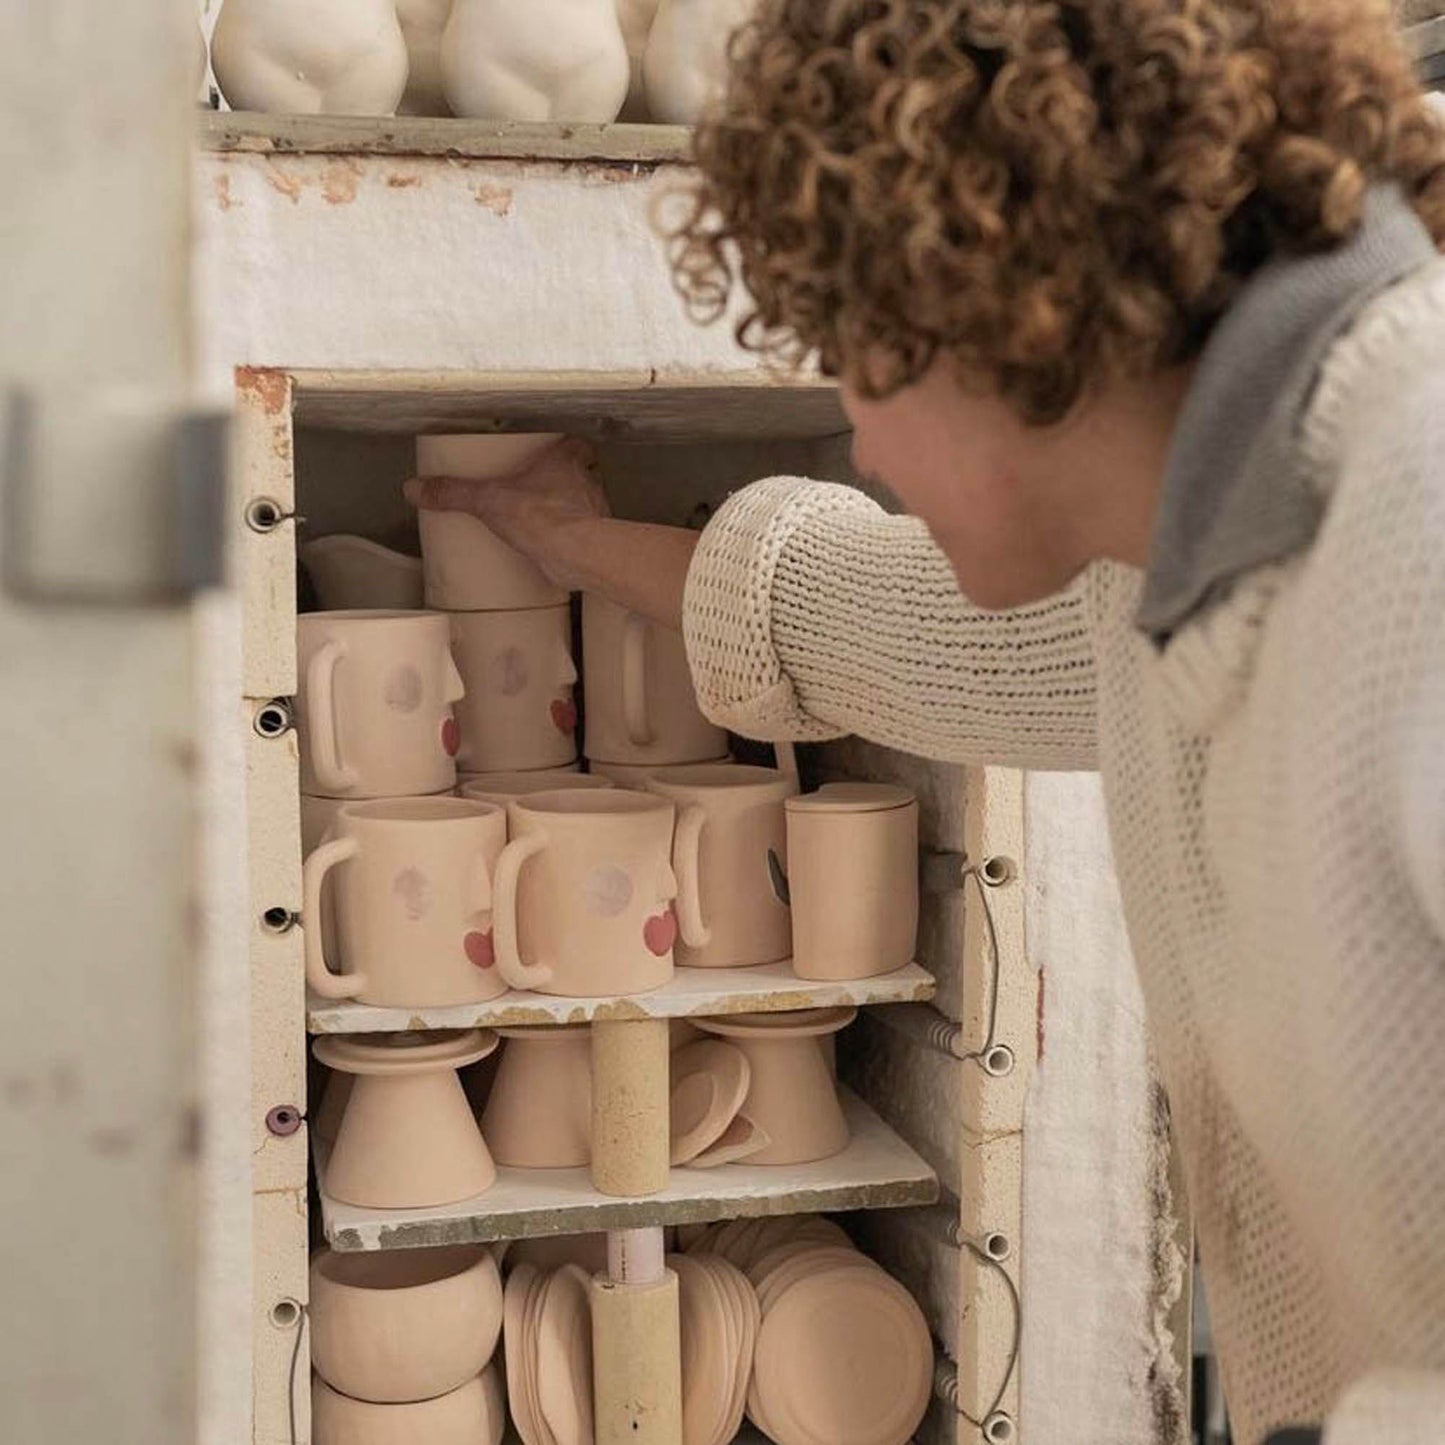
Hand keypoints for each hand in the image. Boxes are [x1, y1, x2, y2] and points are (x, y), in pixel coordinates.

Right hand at [403, 436, 609, 590]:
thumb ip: (454, 493)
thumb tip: (416, 488)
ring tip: (546, 517)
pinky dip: (573, 537)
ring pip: (586, 502)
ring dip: (570, 507)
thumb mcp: (488, 501)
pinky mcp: (596, 538)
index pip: (572, 442)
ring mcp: (596, 510)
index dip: (562, 446)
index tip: (546, 451)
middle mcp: (587, 481)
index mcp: (565, 459)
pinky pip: (586, 533)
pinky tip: (556, 546)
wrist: (577, 553)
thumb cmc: (542, 516)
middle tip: (540, 486)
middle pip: (580, 471)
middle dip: (564, 478)